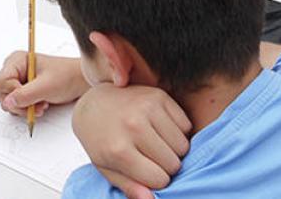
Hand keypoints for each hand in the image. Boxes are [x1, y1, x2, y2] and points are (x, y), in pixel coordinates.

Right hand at [0, 52, 88, 117]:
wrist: (81, 82)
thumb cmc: (67, 76)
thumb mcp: (46, 86)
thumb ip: (25, 94)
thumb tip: (7, 102)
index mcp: (17, 60)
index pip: (1, 82)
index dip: (13, 92)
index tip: (29, 94)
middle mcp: (15, 70)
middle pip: (2, 94)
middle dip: (19, 103)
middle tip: (36, 103)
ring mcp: (19, 82)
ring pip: (9, 102)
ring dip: (24, 108)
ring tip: (41, 104)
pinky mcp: (25, 92)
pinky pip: (17, 106)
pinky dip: (27, 109)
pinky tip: (41, 105)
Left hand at [72, 84, 190, 198]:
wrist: (94, 103)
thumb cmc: (101, 139)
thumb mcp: (106, 167)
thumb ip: (128, 186)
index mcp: (118, 150)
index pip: (159, 179)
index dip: (155, 180)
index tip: (146, 172)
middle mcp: (134, 126)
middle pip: (173, 163)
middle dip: (166, 166)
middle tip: (151, 158)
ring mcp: (147, 108)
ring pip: (183, 145)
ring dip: (174, 150)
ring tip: (157, 144)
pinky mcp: (159, 96)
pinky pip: (186, 125)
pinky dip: (179, 132)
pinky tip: (162, 130)